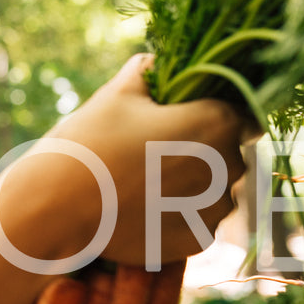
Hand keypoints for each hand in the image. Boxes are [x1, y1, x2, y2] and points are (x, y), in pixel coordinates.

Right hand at [27, 54, 250, 265]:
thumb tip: (157, 62)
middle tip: (155, 153)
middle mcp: (228, 168)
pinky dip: (178, 216)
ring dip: (192, 187)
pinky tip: (144, 209)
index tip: (188, 121)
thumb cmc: (89, 143)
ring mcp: (214, 210)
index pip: (244, 115)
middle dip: (202, 152)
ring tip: (145, 185)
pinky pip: (197, 221)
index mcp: (217, 123)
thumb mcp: (117, 93)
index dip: (218, 115)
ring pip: (214, 191)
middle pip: (228, 155)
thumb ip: (148, 70)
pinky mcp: (198, 241)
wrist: (58, 209)